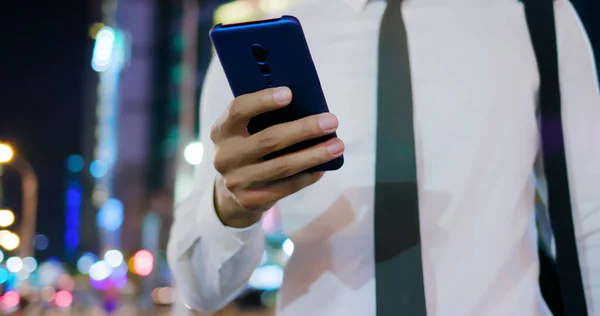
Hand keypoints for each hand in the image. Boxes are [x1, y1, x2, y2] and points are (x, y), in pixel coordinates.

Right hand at [210, 87, 344, 227]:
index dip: (263, 101)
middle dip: (304, 129)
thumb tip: (308, 107)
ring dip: (314, 155)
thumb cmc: (247, 149)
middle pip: (269, 139)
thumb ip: (262, 119)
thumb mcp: (243, 132)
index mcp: (222, 130)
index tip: (289, 94)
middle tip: (331, 121)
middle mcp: (225, 156)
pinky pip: (286, 187)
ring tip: (337, 145)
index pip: (238, 110)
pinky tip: (323, 168)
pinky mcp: (251, 200)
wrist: (229, 193)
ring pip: (282, 166)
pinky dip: (307, 176)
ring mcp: (237, 181)